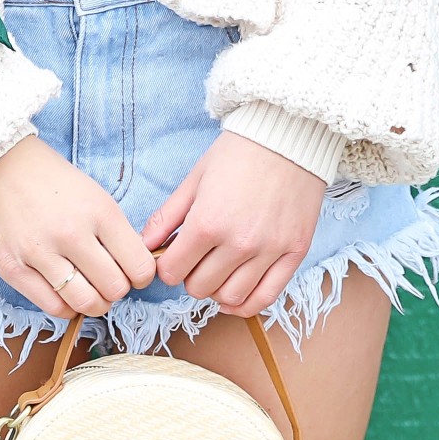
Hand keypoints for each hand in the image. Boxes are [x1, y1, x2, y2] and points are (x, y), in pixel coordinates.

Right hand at [0, 134, 159, 321]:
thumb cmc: (47, 176)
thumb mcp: (92, 193)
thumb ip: (113, 230)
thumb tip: (133, 267)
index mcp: (99, 211)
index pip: (139, 266)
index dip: (141, 276)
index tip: (134, 273)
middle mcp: (72, 234)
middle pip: (115, 289)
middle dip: (117, 290)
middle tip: (108, 281)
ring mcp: (40, 253)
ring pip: (86, 303)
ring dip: (94, 303)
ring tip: (89, 290)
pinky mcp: (13, 269)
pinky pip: (53, 306)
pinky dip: (66, 307)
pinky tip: (65, 292)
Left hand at [140, 131, 326, 315]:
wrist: (288, 136)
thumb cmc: (239, 153)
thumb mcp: (195, 179)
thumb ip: (167, 216)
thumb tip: (143, 246)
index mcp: (207, 222)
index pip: (173, 272)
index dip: (168, 267)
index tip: (173, 257)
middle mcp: (238, 242)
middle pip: (200, 287)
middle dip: (190, 277)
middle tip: (195, 260)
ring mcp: (269, 250)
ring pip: (230, 296)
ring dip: (216, 289)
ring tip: (216, 271)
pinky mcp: (295, 252)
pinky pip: (266, 297)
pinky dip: (246, 304)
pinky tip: (234, 294)